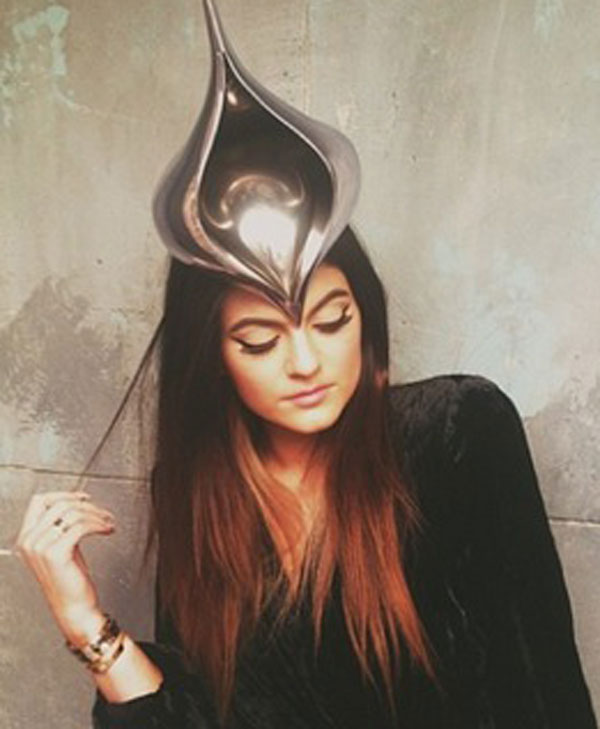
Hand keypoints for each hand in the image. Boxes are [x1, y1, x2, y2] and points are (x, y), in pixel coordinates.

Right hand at [16, 491, 115, 644]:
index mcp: (26, 537)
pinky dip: (98, 525)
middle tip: (104, 514)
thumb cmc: (70, 579)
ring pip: (72, 514)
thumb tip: (77, 501)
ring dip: (97, 515)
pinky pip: (81, 526)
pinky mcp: (55, 553)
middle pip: (59, 504)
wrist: (74, 607)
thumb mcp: (60, 545)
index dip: (64, 495)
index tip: (85, 498)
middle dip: (87, 506)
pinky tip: (107, 530)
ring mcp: (39, 547)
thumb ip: (60, 525)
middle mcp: (28, 541)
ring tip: (108, 524)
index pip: (39, 501)